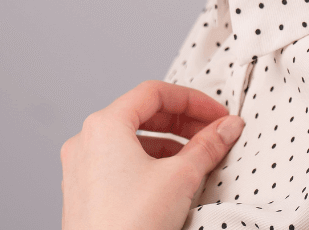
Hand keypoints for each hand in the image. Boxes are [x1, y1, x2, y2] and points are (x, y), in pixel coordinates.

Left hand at [60, 80, 244, 229]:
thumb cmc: (129, 225)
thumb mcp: (181, 176)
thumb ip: (208, 145)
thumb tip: (227, 128)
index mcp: (104, 126)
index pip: (155, 93)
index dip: (193, 100)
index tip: (218, 114)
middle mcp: (86, 142)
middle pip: (142, 114)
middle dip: (183, 122)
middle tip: (213, 132)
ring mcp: (81, 169)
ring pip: (132, 140)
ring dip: (169, 144)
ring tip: (198, 158)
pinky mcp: (85, 193)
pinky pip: (120, 163)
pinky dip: (150, 163)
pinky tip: (172, 180)